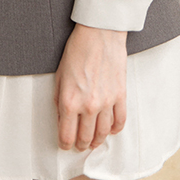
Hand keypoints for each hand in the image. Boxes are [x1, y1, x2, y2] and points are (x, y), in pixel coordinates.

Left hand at [53, 24, 126, 151]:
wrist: (99, 33)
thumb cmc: (77, 50)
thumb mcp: (59, 76)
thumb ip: (59, 101)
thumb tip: (62, 119)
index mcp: (69, 100)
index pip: (67, 135)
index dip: (65, 144)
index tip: (65, 145)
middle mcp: (88, 105)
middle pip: (85, 138)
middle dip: (81, 145)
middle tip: (79, 145)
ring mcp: (106, 102)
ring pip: (103, 134)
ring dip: (97, 141)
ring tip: (93, 141)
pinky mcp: (120, 96)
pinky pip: (120, 121)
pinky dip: (115, 130)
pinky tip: (110, 130)